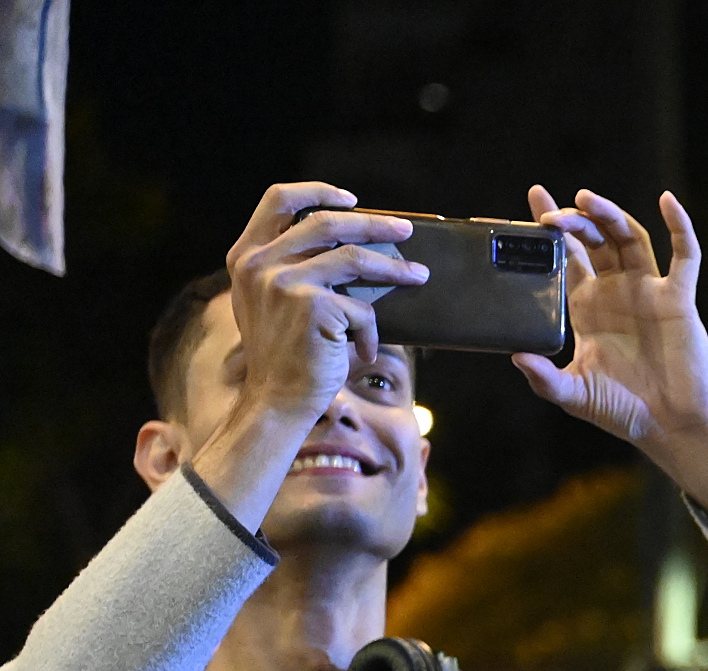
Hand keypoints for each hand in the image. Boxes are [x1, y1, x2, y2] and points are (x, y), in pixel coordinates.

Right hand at [213, 184, 426, 428]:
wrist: (276, 401)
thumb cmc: (285, 356)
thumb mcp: (272, 303)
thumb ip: (291, 269)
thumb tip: (351, 248)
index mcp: (246, 255)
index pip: (278, 199)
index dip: (317, 191)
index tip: (351, 199)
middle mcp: (259, 263)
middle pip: (327, 222)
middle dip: (373, 224)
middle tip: (405, 230)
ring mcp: (284, 282)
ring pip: (354, 258)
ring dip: (394, 268)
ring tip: (419, 275)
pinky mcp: (312, 306)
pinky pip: (360, 309)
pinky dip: (370, 331)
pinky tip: (366, 350)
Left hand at [514, 187, 707, 515]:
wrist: (672, 427)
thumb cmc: (624, 410)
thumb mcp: (573, 395)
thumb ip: (543, 378)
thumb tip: (516, 357)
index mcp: (588, 306)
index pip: (567, 255)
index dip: (552, 227)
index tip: (534, 198)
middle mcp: (617, 292)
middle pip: (595, 239)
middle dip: (573, 220)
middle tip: (551, 215)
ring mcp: (649, 292)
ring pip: (629, 238)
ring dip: (609, 215)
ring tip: (586, 199)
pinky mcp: (678, 299)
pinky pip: (684, 257)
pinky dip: (681, 227)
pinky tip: (668, 201)